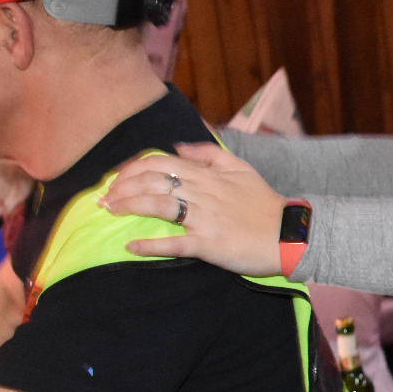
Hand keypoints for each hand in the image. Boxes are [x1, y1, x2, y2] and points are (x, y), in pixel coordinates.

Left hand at [101, 143, 287, 275]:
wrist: (289, 234)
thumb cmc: (264, 204)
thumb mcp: (241, 168)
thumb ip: (209, 154)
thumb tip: (178, 146)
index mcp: (208, 175)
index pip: (161, 162)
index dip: (132, 168)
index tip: (115, 178)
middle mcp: (202, 193)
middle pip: (152, 182)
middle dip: (122, 187)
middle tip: (103, 197)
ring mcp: (204, 219)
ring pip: (158, 206)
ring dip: (128, 207)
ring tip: (109, 212)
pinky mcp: (208, 245)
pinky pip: (174, 244)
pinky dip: (150, 245)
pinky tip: (131, 246)